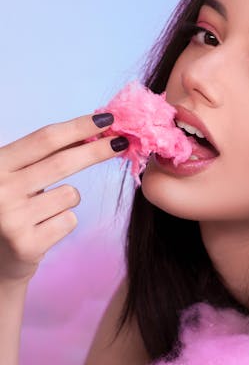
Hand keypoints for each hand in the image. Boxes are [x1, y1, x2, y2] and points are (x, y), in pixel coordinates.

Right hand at [0, 112, 127, 284]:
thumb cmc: (11, 209)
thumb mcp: (18, 176)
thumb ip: (47, 155)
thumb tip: (94, 130)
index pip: (44, 139)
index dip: (78, 127)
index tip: (106, 119)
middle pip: (62, 162)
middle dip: (97, 150)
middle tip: (122, 141)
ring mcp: (12, 219)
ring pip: (70, 195)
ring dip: (69, 198)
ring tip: (43, 211)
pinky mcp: (26, 244)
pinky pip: (69, 220)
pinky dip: (63, 221)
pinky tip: (42, 229)